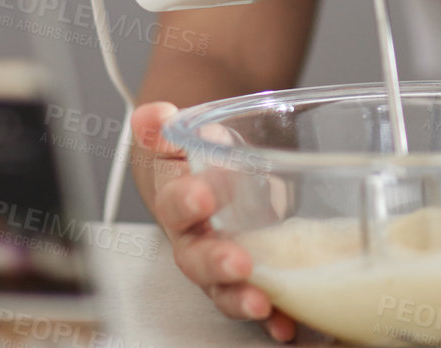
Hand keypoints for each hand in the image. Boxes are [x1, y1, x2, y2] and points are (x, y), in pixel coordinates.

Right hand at [131, 102, 295, 342]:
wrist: (206, 170)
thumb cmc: (189, 158)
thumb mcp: (176, 136)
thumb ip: (162, 127)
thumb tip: (152, 116)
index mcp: (177, 204)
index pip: (174, 204)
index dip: (186, 202)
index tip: (202, 194)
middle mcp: (197, 241)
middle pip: (198, 261)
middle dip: (217, 265)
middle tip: (237, 263)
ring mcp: (224, 262)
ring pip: (226, 290)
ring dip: (243, 300)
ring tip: (263, 305)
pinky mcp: (254, 273)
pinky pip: (261, 298)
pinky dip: (275, 315)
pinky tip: (289, 324)